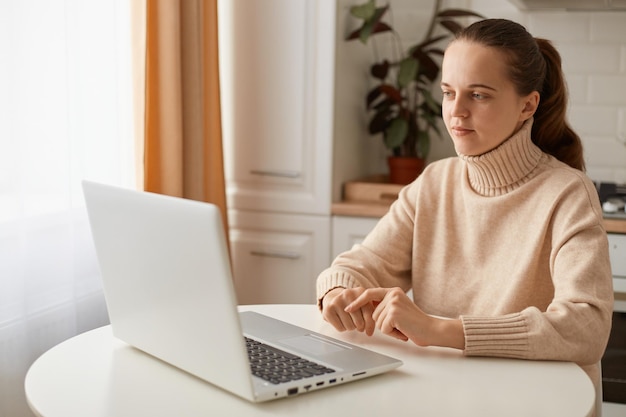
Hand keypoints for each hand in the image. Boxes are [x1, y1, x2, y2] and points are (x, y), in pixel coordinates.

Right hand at [321, 287, 375, 335]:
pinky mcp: (328, 309)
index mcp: (360, 291)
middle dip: (359, 327)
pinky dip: (342, 328)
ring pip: (349, 326)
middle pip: (359, 322)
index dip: (370, 325)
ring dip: (351, 327)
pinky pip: (340, 328)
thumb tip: (369, 332)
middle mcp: (348, 294)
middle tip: (356, 323)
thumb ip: (370, 315)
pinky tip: (341, 320)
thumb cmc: (352, 304)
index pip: (369, 313)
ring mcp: (337, 301)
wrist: (334, 298)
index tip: (369, 331)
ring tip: (348, 320)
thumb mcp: (364, 304)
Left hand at [345, 287, 464, 348]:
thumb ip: (385, 307)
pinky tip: (404, 330)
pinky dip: (392, 333)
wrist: (432, 329)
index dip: (357, 301)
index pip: (369, 293)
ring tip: (403, 327)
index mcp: (393, 291)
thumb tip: (367, 310)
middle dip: (383, 324)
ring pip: (377, 322)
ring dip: (388, 329)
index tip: (347, 308)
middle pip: (373, 313)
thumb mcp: (398, 310)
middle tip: (400, 325)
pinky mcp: (394, 313)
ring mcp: (393, 303)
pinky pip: (383, 328)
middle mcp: (393, 294)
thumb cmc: (415, 324)